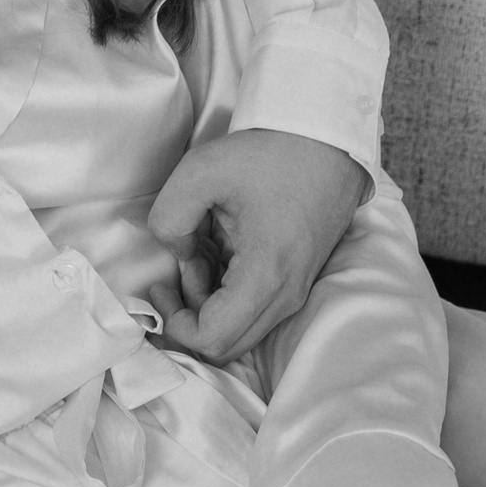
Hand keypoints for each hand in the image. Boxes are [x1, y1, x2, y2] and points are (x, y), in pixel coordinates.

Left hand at [147, 127, 368, 361]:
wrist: (325, 141)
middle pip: (227, 345)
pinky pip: (255, 309)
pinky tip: (219, 249)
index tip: (160, 285)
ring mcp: (296, 291)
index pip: (213, 339)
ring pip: (241, 328)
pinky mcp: (298, 280)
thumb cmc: (268, 154)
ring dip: (209, 301)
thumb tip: (175, 252)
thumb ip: (169, 217)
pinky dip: (227, 292)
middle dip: (190, 314)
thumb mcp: (200, 171)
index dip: (175, 322)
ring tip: (200, 248)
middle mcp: (287, 295)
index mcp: (266, 275)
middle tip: (179, 266)